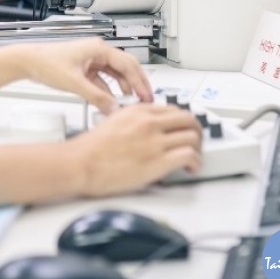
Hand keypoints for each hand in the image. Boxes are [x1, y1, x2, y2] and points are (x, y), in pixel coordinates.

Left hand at [16, 38, 152, 112]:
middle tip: (146, 99)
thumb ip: (96, 97)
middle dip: (136, 83)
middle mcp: (98, 52)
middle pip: (125, 68)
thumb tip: (113, 107)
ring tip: (131, 102)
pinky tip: (112, 102)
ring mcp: (92, 61)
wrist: (28, 62)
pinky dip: (109, 91)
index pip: (128, 64)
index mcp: (98, 49)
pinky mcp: (85, 70)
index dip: (139, 81)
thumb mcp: (74, 82)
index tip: (146, 95)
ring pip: (115, 75)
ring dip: (123, 88)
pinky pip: (103, 80)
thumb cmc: (46, 62)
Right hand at [70, 105, 202, 195]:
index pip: (173, 110)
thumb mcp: (113, 121)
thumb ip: (134, 122)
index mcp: (138, 111)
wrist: (80, 163)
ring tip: (195, 157)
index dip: (183, 121)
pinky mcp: (158, 161)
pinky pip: (189, 155)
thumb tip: (148, 131)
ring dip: (198, 148)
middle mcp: (149, 122)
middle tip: (196, 141)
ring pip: (193, 136)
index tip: (185, 129)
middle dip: (196, 131)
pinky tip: (191, 168)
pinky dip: (196, 162)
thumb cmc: (91, 148)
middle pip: (188, 120)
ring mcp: (155, 141)